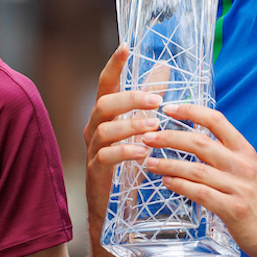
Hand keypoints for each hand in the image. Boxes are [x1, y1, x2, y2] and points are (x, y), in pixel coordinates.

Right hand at [82, 46, 162, 236]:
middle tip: (158, 101)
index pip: (106, 84)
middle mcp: (94, 129)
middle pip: (105, 103)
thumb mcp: (140, 129)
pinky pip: (105, 156)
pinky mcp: (95, 172)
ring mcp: (92, 150)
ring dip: (131, 125)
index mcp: (105, 116)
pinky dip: (125, 152)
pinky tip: (142, 152)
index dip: (114, 65)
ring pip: (105, 129)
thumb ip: (149, 100)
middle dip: (131, 99)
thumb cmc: (128, 164)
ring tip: (154, 127)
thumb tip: (164, 67)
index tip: (125, 46)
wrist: (113, 210)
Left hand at [139, 103, 256, 256]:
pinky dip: (181, 186)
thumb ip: (224, 155)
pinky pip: (201, 194)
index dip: (190, 111)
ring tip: (150, 162)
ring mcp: (239, 187)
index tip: (167, 108)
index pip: (216, 120)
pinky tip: (167, 182)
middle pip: (201, 143)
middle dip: (170, 137)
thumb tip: (191, 140)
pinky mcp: (234, 209)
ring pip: (197, 169)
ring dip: (170, 164)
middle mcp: (243, 165)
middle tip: (148, 137)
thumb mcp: (246, 170)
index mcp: (245, 150)